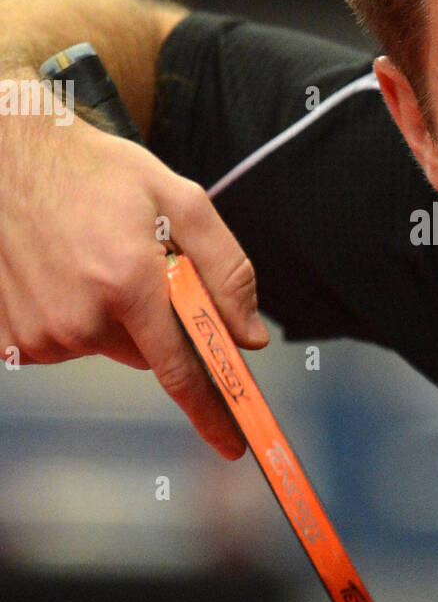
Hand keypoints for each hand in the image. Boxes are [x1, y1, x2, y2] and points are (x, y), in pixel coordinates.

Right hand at [0, 110, 267, 457]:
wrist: (10, 157)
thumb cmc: (100, 174)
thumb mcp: (181, 201)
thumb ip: (226, 270)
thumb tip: (248, 335)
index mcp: (127, 283)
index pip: (182, 370)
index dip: (212, 409)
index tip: (234, 443)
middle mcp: (79, 317)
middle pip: (149, 355)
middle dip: (157, 323)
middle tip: (141, 268)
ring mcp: (39, 333)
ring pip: (107, 349)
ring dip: (114, 317)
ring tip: (92, 260)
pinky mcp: (11, 340)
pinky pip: (67, 345)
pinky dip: (76, 317)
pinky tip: (62, 273)